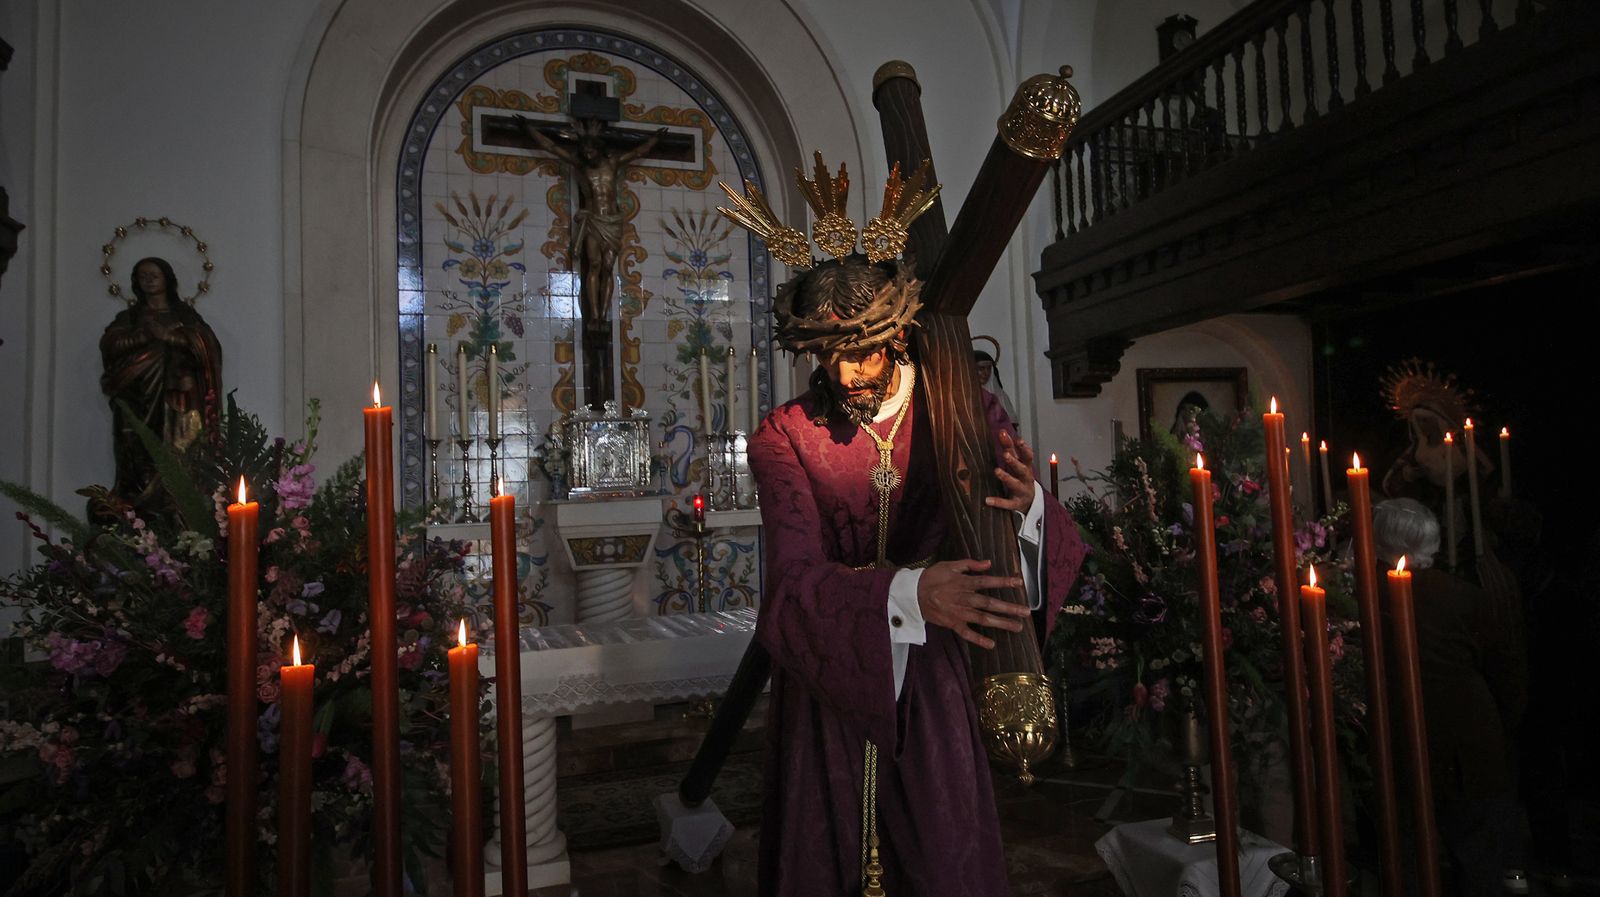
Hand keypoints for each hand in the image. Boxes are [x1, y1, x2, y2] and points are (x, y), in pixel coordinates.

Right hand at [916, 558, 1030, 649]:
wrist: (912, 594)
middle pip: (990, 603)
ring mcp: (959, 613)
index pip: (987, 582)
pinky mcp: (952, 623)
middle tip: (1026, 612)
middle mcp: (964, 599)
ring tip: (1017, 627)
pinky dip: (978, 639)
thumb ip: (970, 564)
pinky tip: (991, 644)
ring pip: (983, 619)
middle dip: (1009, 607)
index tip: (1019, 583)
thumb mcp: (949, 565)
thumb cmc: (931, 577)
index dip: (1003, 582)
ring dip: (1001, 623)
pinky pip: (967, 633)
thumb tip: (988, 563)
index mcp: (964, 583)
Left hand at [985, 429, 1036, 512]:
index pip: (1026, 456)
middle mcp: (1026, 478)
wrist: (1030, 501)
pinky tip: (988, 500)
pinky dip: (999, 502)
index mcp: (1026, 467)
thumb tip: (1002, 431)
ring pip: (1015, 484)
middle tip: (1005, 454)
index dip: (1023, 448)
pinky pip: (1007, 503)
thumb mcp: (1017, 463)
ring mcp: (1021, 491)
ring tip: (996, 471)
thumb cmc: (1021, 477)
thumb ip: (1010, 448)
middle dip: (1014, 461)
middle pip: (1022, 469)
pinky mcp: (1016, 503)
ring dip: (1006, 477)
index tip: (1018, 440)